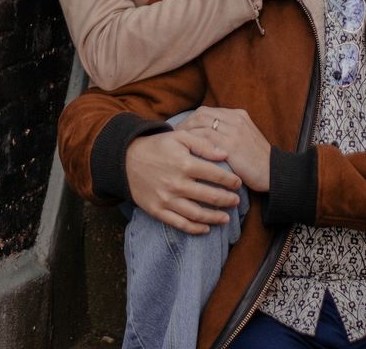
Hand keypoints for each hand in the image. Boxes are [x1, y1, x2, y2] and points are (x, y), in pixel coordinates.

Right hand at [124, 129, 242, 234]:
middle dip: (227, 200)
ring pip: (197, 214)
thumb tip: (224, 154)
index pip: (215, 175)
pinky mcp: (157, 210)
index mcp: (185, 163)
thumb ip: (203, 144)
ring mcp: (167, 199)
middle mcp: (177, 183)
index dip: (231, 181)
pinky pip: (180, 224)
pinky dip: (195, 229)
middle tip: (237, 201)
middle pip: (210, 196)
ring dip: (215, 218)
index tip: (238, 183)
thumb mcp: (180, 137)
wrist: (126, 160)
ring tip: (226, 218)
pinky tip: (206, 229)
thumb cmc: (157, 146)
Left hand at [177, 107, 271, 191]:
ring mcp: (234, 131)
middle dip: (185, 126)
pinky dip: (194, 145)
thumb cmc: (257, 160)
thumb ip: (228, 131)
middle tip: (174, 139)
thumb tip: (204, 135)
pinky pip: (205, 140)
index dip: (190, 121)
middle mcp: (235, 119)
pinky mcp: (231, 145)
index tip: (180, 133)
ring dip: (186, 135)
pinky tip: (187, 154)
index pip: (206, 112)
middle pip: (201, 115)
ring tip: (177, 147)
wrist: (274, 173)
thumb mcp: (245, 138)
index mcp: (238, 115)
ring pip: (201, 126)